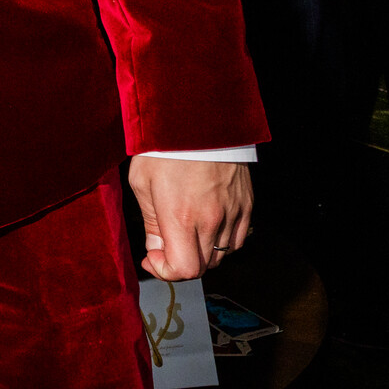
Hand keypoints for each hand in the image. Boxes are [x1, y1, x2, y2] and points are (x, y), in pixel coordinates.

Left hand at [127, 157, 253, 280]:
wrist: (199, 117)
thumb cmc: (164, 145)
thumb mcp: (142, 182)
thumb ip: (151, 222)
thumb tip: (156, 250)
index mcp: (181, 215)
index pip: (183, 269)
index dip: (165, 271)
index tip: (152, 257)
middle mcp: (211, 219)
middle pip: (202, 267)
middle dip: (179, 263)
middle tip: (163, 247)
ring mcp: (233, 212)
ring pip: (221, 256)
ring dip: (200, 253)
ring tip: (185, 233)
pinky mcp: (246, 204)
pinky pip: (238, 240)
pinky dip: (222, 243)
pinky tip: (207, 227)